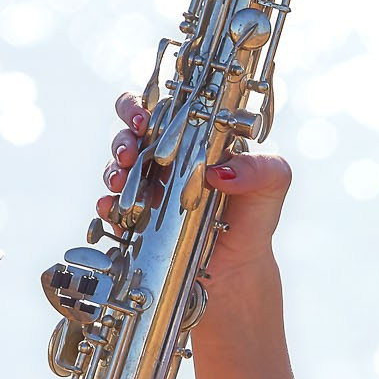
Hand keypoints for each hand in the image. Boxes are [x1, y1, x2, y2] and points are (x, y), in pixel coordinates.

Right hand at [98, 91, 292, 288]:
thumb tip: (220, 172)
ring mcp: (146, 190)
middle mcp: (165, 161)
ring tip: (121, 183)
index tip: (143, 121)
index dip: (142, 108)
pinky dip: (106, 205)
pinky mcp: (134, 220)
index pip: (161, 111)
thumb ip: (261, 169)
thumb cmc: (253, 218)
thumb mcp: (272, 184)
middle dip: (122, 138)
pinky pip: (110, 207)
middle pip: (129, 135)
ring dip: (113, 171)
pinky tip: (111, 209)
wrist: (236, 270)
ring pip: (116, 168)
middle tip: (129, 154)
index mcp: (193, 141)